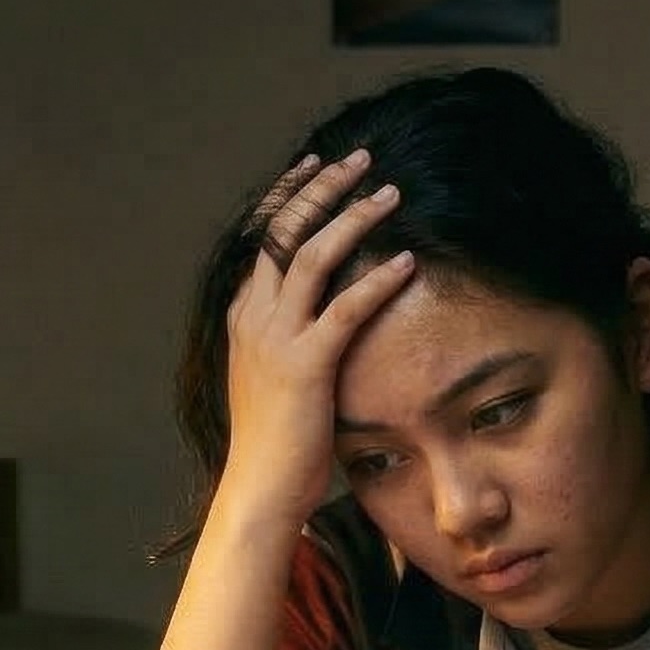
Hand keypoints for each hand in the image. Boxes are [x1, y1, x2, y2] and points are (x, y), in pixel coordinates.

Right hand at [217, 149, 415, 526]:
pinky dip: (376, 280)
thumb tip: (317, 323)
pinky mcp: (305, 365)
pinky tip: (406, 261)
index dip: (289, 196)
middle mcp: (253, 318)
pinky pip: (344, 309)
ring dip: (353, 216)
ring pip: (311, 255)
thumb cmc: (275, 444)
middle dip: (323, 187)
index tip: (315, 165)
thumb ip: (287, 342)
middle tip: (360, 159)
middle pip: (284, 230)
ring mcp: (275, 340)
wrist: (259, 491)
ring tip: (389, 192)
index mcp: (243, 317)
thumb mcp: (273, 380)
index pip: (263, 237)